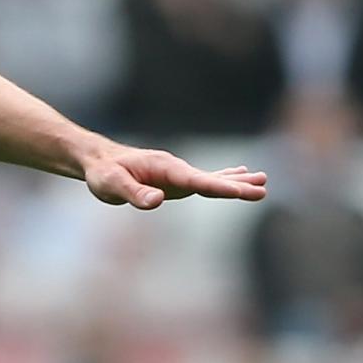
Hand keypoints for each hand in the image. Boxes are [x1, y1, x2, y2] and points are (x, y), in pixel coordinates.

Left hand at [81, 144, 267, 209]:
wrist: (99, 161)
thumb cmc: (103, 173)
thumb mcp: (112, 184)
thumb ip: (134, 193)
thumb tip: (157, 201)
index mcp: (165, 168)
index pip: (196, 180)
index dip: (218, 186)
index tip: (240, 191)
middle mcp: (176, 169)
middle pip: (211, 179)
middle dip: (237, 186)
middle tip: (263, 189)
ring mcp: (178, 175)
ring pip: (212, 178)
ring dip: (237, 181)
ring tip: (263, 181)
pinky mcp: (175, 181)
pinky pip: (204, 180)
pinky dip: (223, 179)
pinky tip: (240, 176)